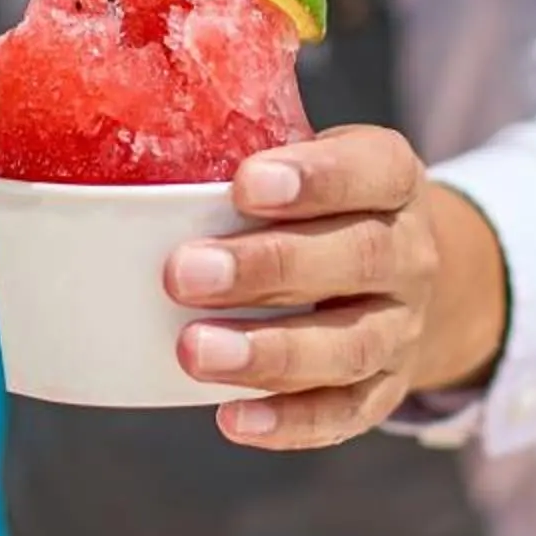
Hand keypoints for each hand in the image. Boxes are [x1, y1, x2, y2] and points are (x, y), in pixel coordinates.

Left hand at [165, 125, 508, 450]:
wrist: (407, 274)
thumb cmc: (322, 203)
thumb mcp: (310, 157)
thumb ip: (249, 143)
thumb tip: (126, 112)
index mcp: (391, 177)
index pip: (371, 171)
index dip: (315, 178)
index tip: (243, 183)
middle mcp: (409, 251)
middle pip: (357, 259)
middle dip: (269, 267)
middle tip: (183, 272)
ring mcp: (404, 326)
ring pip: (352, 345)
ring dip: (272, 352)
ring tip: (194, 352)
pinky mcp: (387, 388)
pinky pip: (348, 413)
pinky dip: (293, 423)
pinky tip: (232, 421)